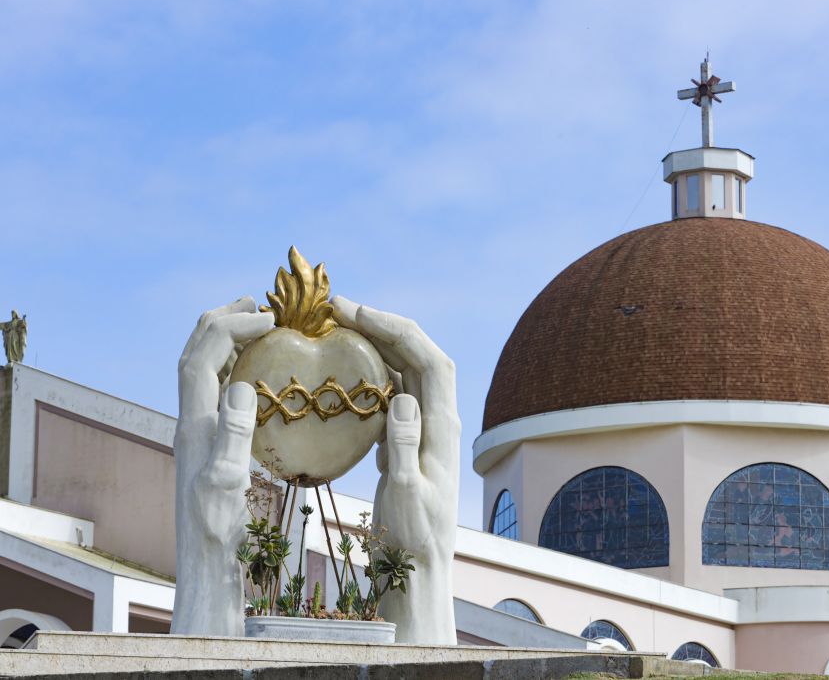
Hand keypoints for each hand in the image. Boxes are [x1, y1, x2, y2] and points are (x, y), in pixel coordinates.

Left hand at [170, 297, 273, 635]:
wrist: (207, 561)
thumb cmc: (221, 529)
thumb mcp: (227, 483)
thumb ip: (233, 434)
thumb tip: (243, 386)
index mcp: (194, 424)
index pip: (202, 358)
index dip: (231, 327)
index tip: (269, 318)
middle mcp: (190, 420)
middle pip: (194, 353)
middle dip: (223, 320)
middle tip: (259, 304)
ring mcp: (198, 430)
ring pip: (203, 368)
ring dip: (226, 338)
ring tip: (258, 325)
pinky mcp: (209, 441)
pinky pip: (216, 387)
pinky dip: (234, 363)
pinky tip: (258, 370)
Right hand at [331, 296, 459, 644]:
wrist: (420, 568)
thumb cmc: (412, 539)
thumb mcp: (404, 495)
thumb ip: (402, 446)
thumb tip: (399, 397)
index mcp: (442, 428)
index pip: (428, 359)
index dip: (395, 328)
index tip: (353, 312)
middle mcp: (439, 420)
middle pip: (419, 354)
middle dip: (383, 325)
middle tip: (338, 309)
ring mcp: (425, 428)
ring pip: (407, 370)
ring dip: (378, 342)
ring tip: (339, 326)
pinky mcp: (410, 439)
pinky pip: (395, 390)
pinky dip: (373, 370)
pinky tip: (348, 367)